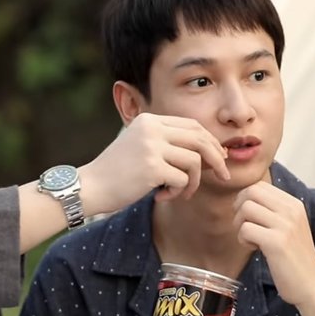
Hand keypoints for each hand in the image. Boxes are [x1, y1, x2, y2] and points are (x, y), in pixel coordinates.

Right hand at [82, 113, 229, 212]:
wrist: (90, 187)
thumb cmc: (118, 172)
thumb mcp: (141, 147)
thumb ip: (169, 144)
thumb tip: (210, 150)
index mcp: (149, 119)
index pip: (192, 125)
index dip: (210, 142)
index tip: (220, 157)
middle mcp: (151, 128)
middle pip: (199, 139)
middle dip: (216, 159)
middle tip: (224, 176)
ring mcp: (151, 147)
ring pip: (194, 161)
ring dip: (193, 182)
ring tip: (178, 192)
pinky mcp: (152, 167)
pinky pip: (183, 180)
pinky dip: (178, 192)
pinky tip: (161, 196)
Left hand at [233, 182, 314, 309]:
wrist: (312, 286)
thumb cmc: (296, 259)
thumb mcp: (290, 227)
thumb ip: (273, 212)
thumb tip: (244, 200)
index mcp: (294, 204)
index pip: (259, 185)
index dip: (245, 200)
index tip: (249, 218)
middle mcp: (291, 210)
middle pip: (250, 192)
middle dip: (239, 209)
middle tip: (245, 227)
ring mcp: (285, 225)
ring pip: (246, 209)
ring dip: (240, 225)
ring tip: (251, 240)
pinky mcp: (276, 242)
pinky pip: (246, 229)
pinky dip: (243, 240)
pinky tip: (255, 249)